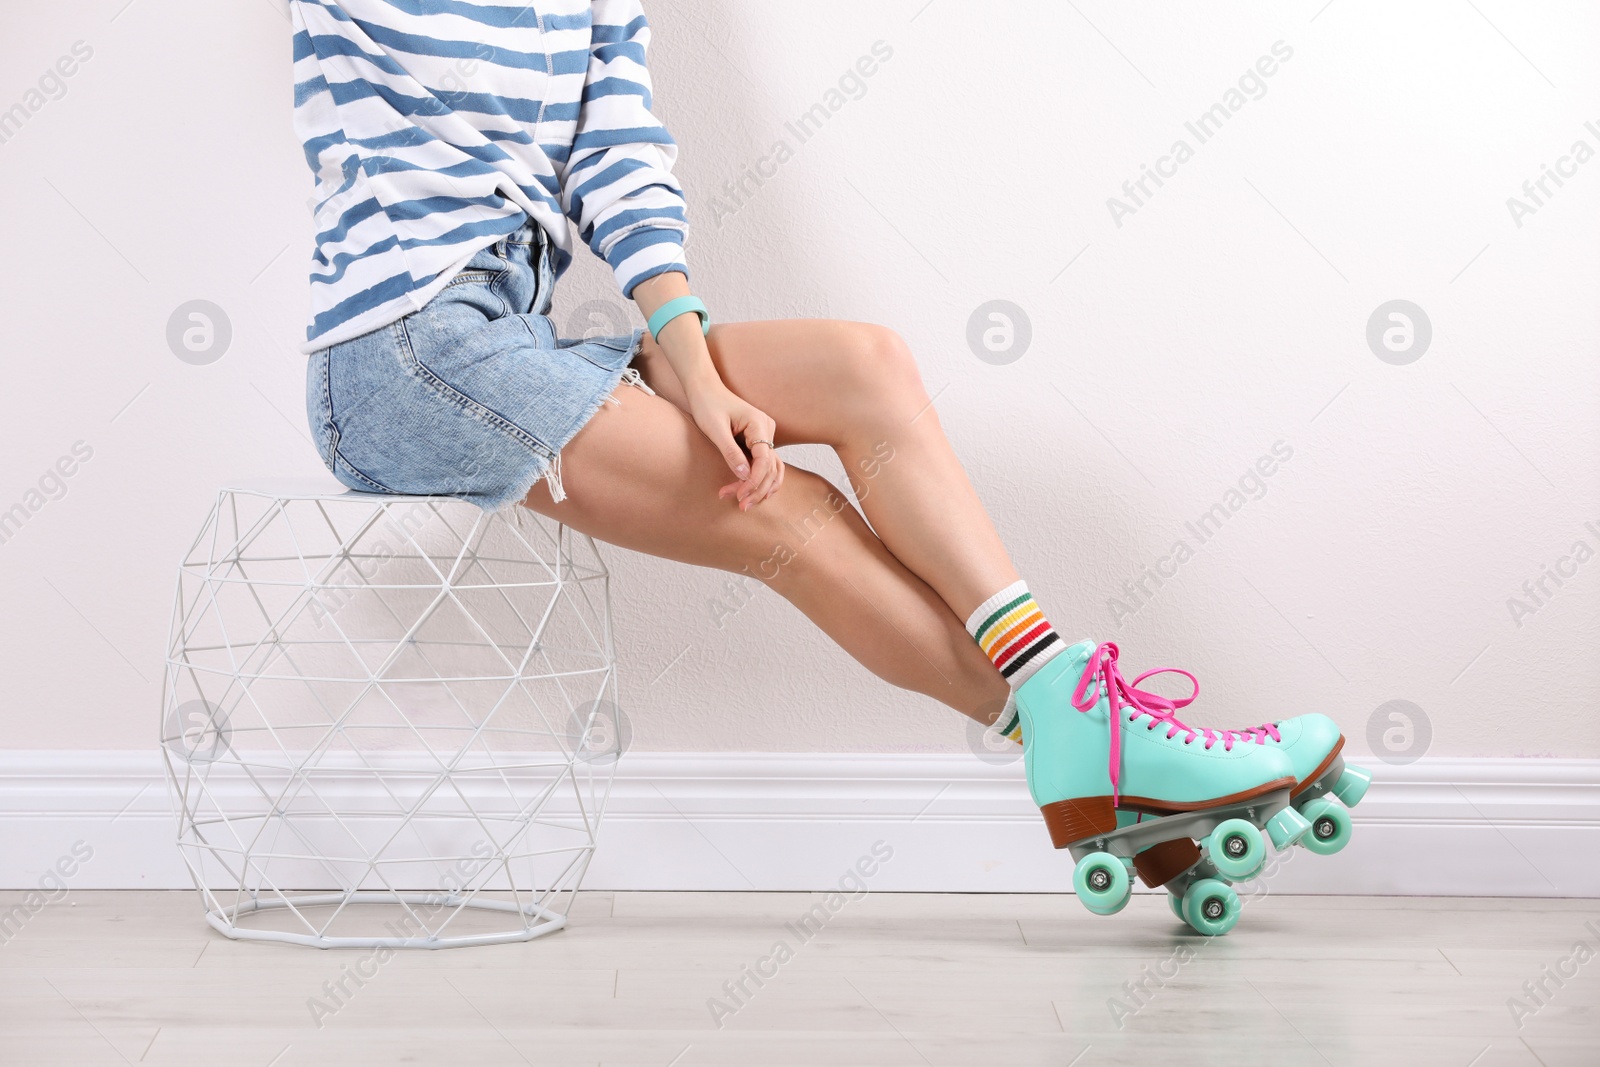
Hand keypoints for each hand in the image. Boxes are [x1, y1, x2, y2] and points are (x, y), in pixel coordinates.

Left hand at [686, 382, 784, 509]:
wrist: (704, 389)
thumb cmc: (707, 405)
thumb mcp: (715, 429)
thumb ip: (730, 452)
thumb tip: (744, 475)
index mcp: (759, 423)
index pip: (764, 460)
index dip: (754, 481)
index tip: (740, 495)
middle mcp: (767, 429)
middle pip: (770, 467)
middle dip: (756, 488)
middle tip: (741, 506)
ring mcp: (765, 434)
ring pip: (772, 468)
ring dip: (761, 487)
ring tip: (745, 504)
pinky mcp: (758, 440)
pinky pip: (766, 463)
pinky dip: (762, 479)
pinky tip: (754, 493)